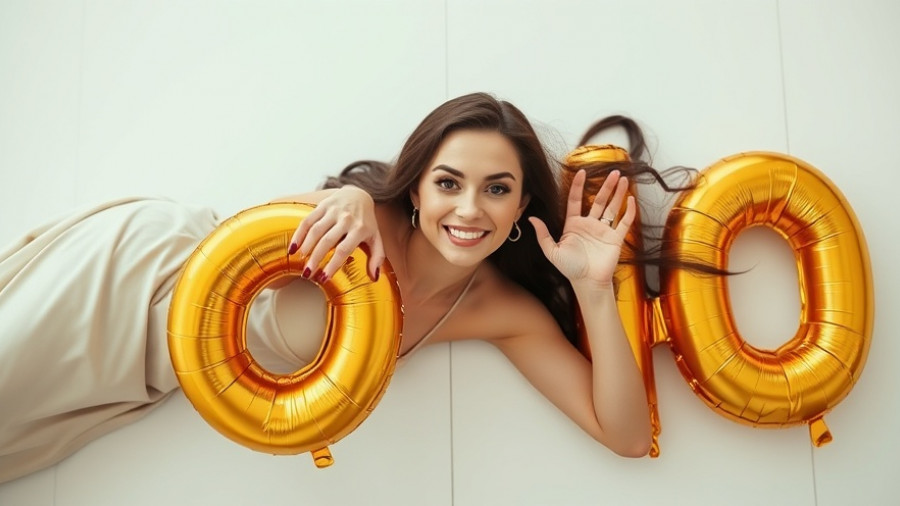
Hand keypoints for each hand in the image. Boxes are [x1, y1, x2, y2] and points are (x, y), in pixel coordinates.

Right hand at [289, 185, 384, 281]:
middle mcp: (346, 219)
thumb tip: (374, 277)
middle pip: (327, 241)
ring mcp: (333, 211)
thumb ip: (377, 257)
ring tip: (299, 261)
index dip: (333, 265)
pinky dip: (298, 234)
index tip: (324, 278)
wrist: (360, 194)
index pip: (344, 249)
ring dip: (306, 246)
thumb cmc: (367, 222)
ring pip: (316, 230)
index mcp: (360, 229)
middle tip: (308, 273)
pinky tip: (293, 247)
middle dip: (316, 258)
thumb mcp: (376, 238)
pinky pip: (308, 220)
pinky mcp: (322, 206)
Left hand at [529, 169, 635, 287]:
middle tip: (613, 172)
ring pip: (612, 207)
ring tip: (623, 179)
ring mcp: (604, 230)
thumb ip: (543, 235)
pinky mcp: (615, 239)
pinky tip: (631, 199)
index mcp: (574, 225)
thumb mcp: (552, 251)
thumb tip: (531, 219)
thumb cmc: (569, 268)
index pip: (576, 200)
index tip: (582, 172)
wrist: (587, 283)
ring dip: (618, 194)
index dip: (579, 186)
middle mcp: (589, 224)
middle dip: (606, 186)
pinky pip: (624, 222)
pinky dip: (628, 211)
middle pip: (599, 200)